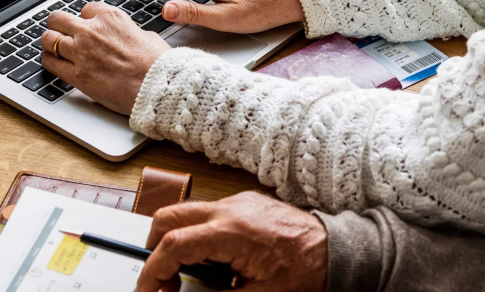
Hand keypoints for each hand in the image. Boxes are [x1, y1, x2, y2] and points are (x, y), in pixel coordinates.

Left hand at [39, 2, 169, 113]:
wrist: (157, 86)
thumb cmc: (156, 63)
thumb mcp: (144, 35)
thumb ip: (127, 31)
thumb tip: (125, 35)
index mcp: (110, 17)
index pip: (86, 9)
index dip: (85, 18)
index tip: (85, 24)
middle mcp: (91, 31)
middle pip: (58, 18)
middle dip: (58, 24)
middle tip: (58, 30)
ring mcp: (81, 52)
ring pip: (48, 39)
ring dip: (49, 41)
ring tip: (50, 45)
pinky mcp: (77, 75)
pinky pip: (50, 62)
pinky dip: (48, 60)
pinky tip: (52, 61)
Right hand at [136, 192, 327, 291]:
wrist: (337, 250)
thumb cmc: (306, 272)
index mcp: (231, 232)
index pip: (172, 245)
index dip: (152, 271)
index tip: (147, 291)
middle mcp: (230, 209)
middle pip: (169, 217)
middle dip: (155, 248)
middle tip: (162, 280)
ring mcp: (238, 202)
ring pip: (187, 213)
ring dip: (178, 242)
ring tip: (193, 275)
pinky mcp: (246, 202)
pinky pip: (209, 213)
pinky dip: (200, 235)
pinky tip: (216, 262)